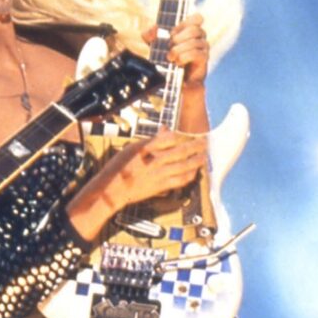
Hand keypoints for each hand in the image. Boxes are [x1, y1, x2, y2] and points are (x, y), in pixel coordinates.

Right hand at [93, 129, 208, 210]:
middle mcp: (153, 160)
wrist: (112, 189)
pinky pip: (178, 181)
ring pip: (182, 166)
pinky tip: (194, 172)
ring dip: (195, 160)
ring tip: (204, 156)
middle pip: (179, 151)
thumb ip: (151, 140)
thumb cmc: (120, 167)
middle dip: (194, 146)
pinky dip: (188, 176)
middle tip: (204, 142)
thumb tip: (165, 129)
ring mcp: (157, 174)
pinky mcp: (159, 186)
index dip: (182, 136)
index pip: (168, 138)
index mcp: (145, 148)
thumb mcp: (132, 148)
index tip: (189, 133)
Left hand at [144, 14, 208, 86]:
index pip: (197, 18)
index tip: (172, 33)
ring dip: (179, 49)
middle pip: (195, 29)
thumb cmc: (164, 59)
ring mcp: (204, 49)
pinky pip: (197, 53)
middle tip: (168, 47)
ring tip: (170, 57)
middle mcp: (200, 37)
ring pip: (195, 42)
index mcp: (190, 30)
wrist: (171, 80)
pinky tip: (178, 62)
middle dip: (178, 38)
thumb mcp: (153, 45)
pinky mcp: (204, 60)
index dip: (184, 23)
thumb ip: (149, 34)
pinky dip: (184, 57)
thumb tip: (154, 28)